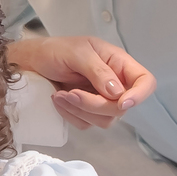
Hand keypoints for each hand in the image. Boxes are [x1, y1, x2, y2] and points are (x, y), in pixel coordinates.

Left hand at [8, 36, 155, 128]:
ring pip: (105, 120)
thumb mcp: (76, 53)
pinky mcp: (86, 112)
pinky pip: (87, 124)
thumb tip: (118, 93)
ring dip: (80, 110)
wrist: (30, 63)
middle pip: (122, 108)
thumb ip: (98, 70)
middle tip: (71, 93)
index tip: (121, 103)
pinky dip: (70, 115)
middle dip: (95, 104)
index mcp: (118, 64)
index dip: (140, 95)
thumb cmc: (55, 50)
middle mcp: (114, 84)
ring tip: (60, 95)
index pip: (145, 82)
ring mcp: (101, 100)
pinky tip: (57, 100)